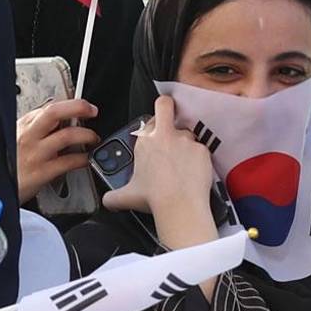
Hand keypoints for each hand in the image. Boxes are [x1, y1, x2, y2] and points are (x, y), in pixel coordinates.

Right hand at [17, 98, 99, 201]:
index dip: (71, 104)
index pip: (49, 107)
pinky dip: (83, 159)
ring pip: (67, 136)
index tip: (84, 106)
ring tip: (93, 138)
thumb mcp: (15, 138)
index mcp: (23, 126)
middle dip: (78, 107)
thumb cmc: (8, 164)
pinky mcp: (42, 172)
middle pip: (55, 112)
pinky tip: (86, 159)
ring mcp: (36, 154)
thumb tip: (59, 117)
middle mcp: (29, 136)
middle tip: (93, 111)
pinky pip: (69, 161)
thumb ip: (35, 126)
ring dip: (87, 135)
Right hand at [101, 95, 213, 216]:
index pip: (149, 120)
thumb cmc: (154, 198)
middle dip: (167, 107)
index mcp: (144, 141)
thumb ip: (114, 196)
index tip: (154, 137)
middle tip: (170, 116)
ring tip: (184, 163)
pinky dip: (199, 159)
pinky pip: (201, 150)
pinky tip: (195, 172)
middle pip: (166, 106)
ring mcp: (185, 140)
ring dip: (186, 144)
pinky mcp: (202, 149)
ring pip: (188, 133)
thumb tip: (108, 200)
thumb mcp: (127, 196)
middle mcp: (165, 135)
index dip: (153, 126)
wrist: (179, 205)